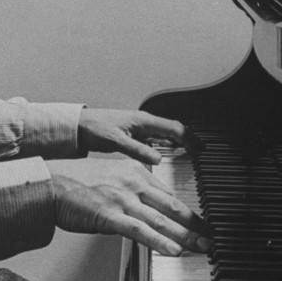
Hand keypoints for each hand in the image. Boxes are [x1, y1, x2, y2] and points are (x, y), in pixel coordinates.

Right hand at [50, 160, 210, 255]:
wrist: (51, 184)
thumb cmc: (76, 182)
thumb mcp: (111, 177)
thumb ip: (132, 189)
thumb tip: (149, 208)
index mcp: (135, 171)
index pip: (168, 194)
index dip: (187, 211)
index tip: (200, 224)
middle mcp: (133, 183)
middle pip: (172, 206)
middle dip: (196, 224)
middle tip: (211, 237)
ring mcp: (122, 199)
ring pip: (161, 220)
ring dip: (186, 236)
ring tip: (202, 247)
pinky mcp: (110, 215)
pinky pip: (140, 231)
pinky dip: (159, 241)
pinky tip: (173, 251)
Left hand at [77, 108, 191, 164]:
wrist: (79, 125)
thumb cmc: (94, 128)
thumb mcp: (116, 141)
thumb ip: (137, 150)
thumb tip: (157, 159)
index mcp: (144, 121)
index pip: (175, 128)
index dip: (190, 139)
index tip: (200, 150)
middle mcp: (144, 122)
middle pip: (174, 129)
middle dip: (190, 139)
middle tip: (202, 151)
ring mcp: (140, 127)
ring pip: (167, 133)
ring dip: (180, 141)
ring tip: (191, 152)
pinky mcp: (135, 134)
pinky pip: (157, 138)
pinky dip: (167, 144)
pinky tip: (168, 153)